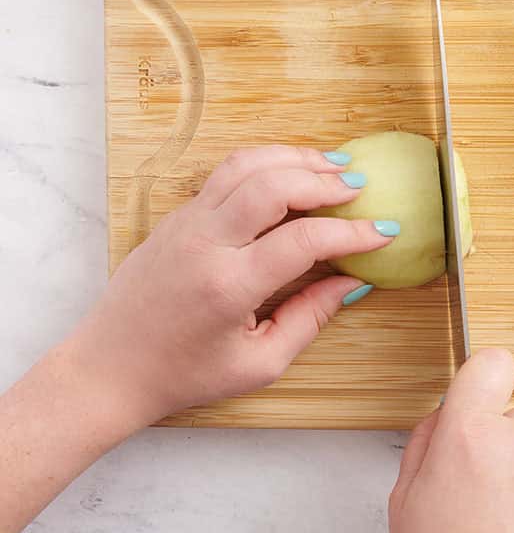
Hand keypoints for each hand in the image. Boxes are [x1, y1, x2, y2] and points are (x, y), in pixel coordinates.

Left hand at [67, 145, 393, 426]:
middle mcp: (205, 244)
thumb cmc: (184, 374)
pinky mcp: (178, 216)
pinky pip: (227, 172)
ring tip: (333, 166)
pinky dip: (268, 163)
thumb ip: (311, 318)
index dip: (352, 233)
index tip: (384, 232)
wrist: (108, 368)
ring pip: (246, 164)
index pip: (303, 240)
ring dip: (295, 158)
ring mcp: (186, 223)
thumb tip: (354, 281)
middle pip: (273, 184)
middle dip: (324, 180)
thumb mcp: (258, 363)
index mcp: (228, 286)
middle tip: (360, 187)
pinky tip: (294, 173)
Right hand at [389, 349, 513, 532]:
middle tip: (464, 477)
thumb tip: (439, 419)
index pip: (491, 363)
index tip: (470, 392)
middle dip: (492, 436)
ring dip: (510, 470)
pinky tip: (503, 528)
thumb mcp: (404, 499)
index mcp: (469, 434)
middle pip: (511, 414)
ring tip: (481, 513)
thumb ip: (424, 444)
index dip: (480, 375)